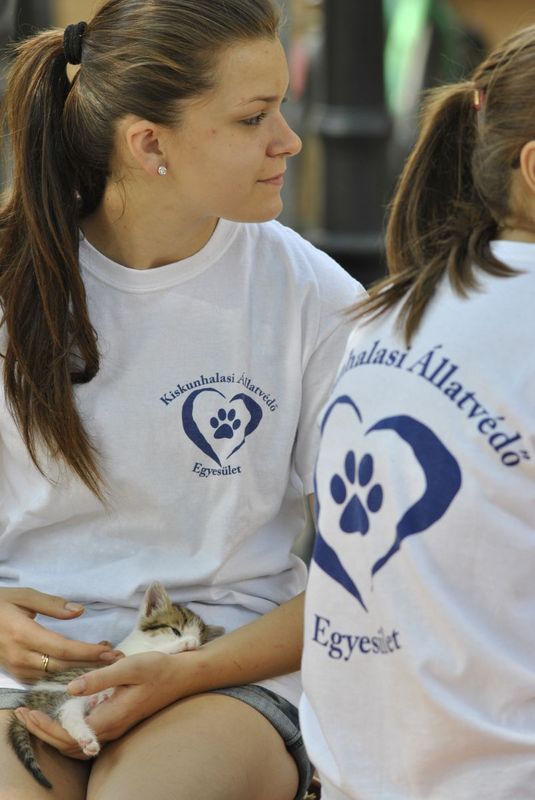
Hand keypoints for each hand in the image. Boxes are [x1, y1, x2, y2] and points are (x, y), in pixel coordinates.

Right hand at [0, 587, 118, 681]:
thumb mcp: (24, 596)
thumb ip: (52, 604)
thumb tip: (79, 611)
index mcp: (22, 634)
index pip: (62, 648)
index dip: (88, 652)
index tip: (110, 652)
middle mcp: (19, 656)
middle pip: (62, 666)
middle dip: (90, 664)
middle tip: (115, 658)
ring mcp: (15, 669)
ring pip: (53, 676)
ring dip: (80, 669)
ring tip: (103, 660)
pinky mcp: (15, 675)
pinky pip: (43, 679)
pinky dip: (64, 675)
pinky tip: (80, 666)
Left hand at [14, 652, 184, 758]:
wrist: (182, 676)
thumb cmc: (157, 669)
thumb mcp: (128, 667)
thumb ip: (99, 678)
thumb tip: (71, 688)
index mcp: (111, 717)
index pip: (69, 734)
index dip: (45, 727)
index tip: (28, 713)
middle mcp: (111, 728)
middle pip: (69, 743)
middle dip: (43, 731)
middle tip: (23, 715)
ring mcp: (115, 727)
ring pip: (77, 743)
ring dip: (54, 732)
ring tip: (36, 717)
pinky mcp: (118, 721)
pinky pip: (87, 735)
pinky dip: (69, 730)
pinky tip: (64, 714)